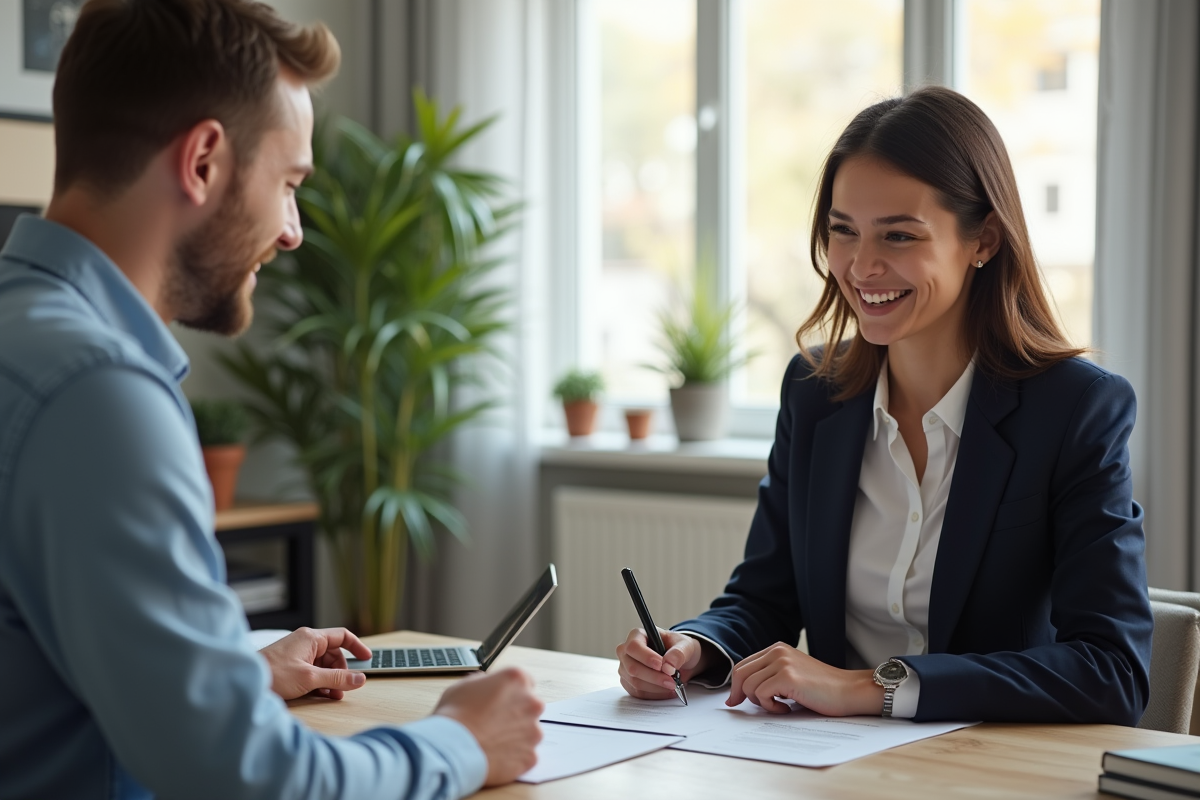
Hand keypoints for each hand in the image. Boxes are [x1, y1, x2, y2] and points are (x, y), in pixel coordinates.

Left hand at [258, 627, 371, 700]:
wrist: (245, 683)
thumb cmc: (272, 675)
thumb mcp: (310, 678)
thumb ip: (337, 678)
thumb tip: (359, 679)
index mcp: (311, 637)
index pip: (342, 636)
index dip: (357, 647)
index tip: (367, 659)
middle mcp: (305, 643)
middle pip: (334, 654)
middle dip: (342, 671)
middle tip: (345, 688)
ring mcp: (297, 654)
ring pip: (323, 665)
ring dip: (331, 680)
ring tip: (333, 696)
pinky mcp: (290, 666)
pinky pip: (312, 671)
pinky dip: (320, 683)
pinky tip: (321, 695)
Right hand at [434, 668, 543, 786]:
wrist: (451, 749)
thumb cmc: (454, 716)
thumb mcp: (465, 685)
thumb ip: (485, 683)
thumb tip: (489, 687)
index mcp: (516, 679)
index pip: (526, 682)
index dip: (512, 693)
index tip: (503, 701)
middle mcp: (531, 703)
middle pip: (530, 707)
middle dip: (516, 714)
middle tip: (494, 723)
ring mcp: (533, 731)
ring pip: (530, 732)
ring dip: (516, 736)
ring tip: (491, 742)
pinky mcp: (530, 756)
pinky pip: (525, 755)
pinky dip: (514, 757)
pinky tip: (495, 756)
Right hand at [616, 627, 705, 699]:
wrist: (678, 662)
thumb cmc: (678, 648)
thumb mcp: (685, 645)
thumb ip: (678, 653)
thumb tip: (668, 665)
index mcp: (637, 635)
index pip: (634, 647)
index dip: (646, 657)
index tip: (661, 665)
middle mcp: (627, 651)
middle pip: (632, 667)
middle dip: (654, 677)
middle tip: (672, 681)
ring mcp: (626, 668)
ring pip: (635, 682)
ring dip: (656, 687)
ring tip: (673, 685)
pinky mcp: (629, 683)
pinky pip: (638, 693)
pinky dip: (654, 694)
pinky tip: (666, 690)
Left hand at [728, 643, 883, 715]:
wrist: (849, 690)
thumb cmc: (822, 689)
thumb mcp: (792, 674)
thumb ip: (770, 676)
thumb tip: (741, 692)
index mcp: (777, 649)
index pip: (743, 664)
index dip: (735, 684)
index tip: (735, 700)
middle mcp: (777, 651)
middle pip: (740, 673)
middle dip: (738, 694)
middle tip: (743, 707)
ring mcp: (782, 662)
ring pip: (749, 686)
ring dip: (760, 702)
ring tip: (779, 706)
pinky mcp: (788, 677)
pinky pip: (762, 694)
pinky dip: (770, 706)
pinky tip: (786, 708)